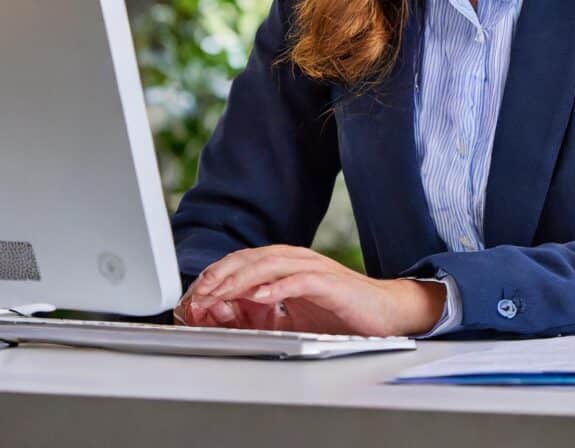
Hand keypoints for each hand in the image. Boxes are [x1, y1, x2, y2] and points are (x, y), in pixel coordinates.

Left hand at [173, 245, 445, 336]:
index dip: (215, 276)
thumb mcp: (289, 316)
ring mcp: (313, 268)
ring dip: (239, 280)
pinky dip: (276, 287)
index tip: (192, 298)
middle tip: (196, 297)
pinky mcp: (330, 282)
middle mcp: (296, 259)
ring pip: (268, 264)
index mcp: (284, 263)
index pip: (241, 262)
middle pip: (249, 258)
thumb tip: (223, 315)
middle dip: (219, 277)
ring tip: (218, 295)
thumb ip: (259, 313)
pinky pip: (299, 280)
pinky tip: (259, 297)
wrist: (382, 313)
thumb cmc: (337, 314)